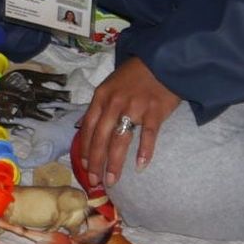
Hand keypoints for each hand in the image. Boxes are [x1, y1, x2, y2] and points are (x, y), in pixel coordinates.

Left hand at [75, 56, 182, 186]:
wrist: (160, 61)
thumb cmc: (133, 76)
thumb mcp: (109, 86)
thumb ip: (98, 107)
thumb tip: (83, 127)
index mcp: (101, 97)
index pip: (88, 128)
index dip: (85, 149)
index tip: (85, 166)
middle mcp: (114, 103)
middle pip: (101, 138)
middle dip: (96, 162)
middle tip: (96, 182)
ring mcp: (135, 107)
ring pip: (120, 140)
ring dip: (115, 163)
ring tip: (112, 180)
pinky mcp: (155, 111)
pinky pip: (148, 135)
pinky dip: (144, 151)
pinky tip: (141, 166)